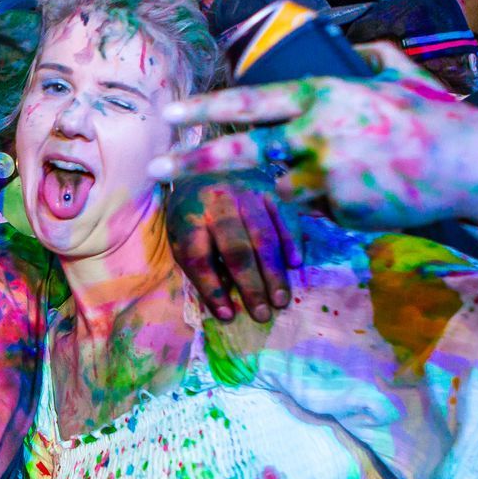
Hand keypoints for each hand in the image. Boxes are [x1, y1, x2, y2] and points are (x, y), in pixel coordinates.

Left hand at [150, 45, 477, 231]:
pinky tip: (374, 190)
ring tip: (354, 170)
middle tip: (157, 168)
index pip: (250, 102)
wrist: (469, 164)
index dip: (207, 109)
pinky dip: (338, 201)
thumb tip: (349, 45)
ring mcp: (326, 175)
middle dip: (195, 160)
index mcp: (323, 96)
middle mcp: (316, 134)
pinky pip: (322, 207)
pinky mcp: (341, 209)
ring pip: (286, 185)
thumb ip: (366, 56)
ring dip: (306, 182)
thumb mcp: (397, 73)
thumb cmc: (433, 116)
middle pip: (242, 151)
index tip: (170, 115)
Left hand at [164, 171, 298, 322]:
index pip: (199, 257)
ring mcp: (245, 193)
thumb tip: (224, 307)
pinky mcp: (269, 187)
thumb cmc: (193, 211)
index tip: (227, 316)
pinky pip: (284, 216)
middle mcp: (217, 203)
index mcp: (188, 216)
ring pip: (263, 235)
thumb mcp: (182, 236)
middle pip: (236, 249)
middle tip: (262, 314)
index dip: (213, 288)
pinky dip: (291, 241)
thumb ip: (198, 266)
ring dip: (273, 271)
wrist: (206, 163)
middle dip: (250, 285)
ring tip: (280, 300)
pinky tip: (295, 264)